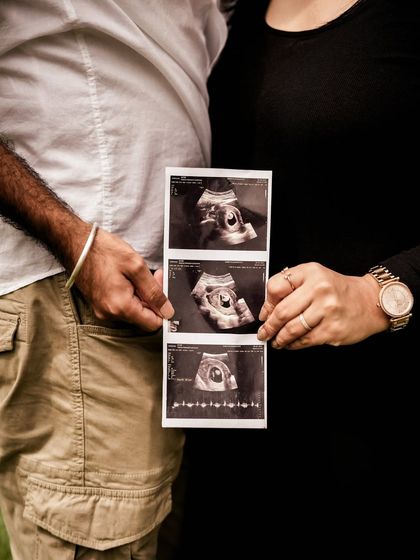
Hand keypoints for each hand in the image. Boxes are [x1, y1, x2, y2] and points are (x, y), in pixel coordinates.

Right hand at [73, 227, 172, 330]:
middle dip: (152, 296)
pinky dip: (130, 293)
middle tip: (153, 274)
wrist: (76, 244)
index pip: (152, 323)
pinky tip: (127, 277)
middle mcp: (110, 314)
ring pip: (134, 310)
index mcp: (120, 307)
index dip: (162, 306)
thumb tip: (167, 311)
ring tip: (137, 272)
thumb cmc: (101, 250)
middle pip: (143, 316)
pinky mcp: (100, 304)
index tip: (160, 285)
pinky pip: (122, 305)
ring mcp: (103, 310)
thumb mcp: (136, 266)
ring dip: (141, 294)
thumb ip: (154, 291)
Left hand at [257, 262, 388, 349]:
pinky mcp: (332, 329)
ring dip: (279, 338)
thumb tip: (267, 311)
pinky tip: (291, 344)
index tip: (264, 314)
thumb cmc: (339, 290)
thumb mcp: (315, 277)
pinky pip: (305, 340)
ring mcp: (327, 310)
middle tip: (263, 333)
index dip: (267, 304)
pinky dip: (294, 344)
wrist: (370, 301)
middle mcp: (319, 289)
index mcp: (311, 272)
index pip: (276, 288)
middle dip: (269, 326)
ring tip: (276, 341)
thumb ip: (291, 287)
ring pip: (292, 329)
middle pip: (282, 311)